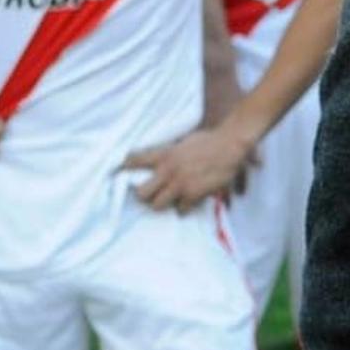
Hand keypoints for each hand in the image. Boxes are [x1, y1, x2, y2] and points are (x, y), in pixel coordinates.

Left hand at [123, 126, 258, 212]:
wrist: (230, 144)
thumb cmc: (210, 139)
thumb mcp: (185, 141)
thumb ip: (172, 151)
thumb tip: (164, 156)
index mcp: (165, 154)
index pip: (136, 161)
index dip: (125, 167)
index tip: (118, 171)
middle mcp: (168, 170)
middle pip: (141, 193)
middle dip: (142, 196)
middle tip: (146, 195)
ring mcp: (180, 184)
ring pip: (158, 205)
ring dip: (162, 204)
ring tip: (166, 201)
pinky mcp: (193, 194)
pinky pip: (181, 209)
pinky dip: (183, 208)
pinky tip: (186, 204)